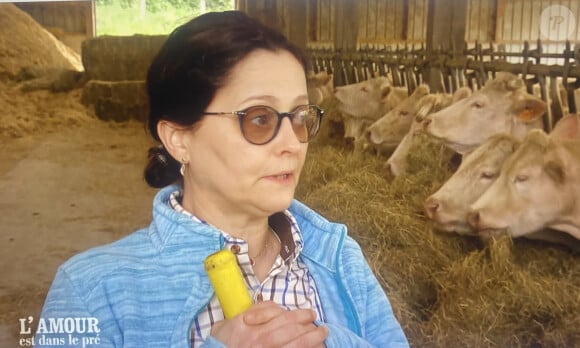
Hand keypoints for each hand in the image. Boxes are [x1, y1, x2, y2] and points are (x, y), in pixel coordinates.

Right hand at [210, 301, 327, 347]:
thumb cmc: (223, 341)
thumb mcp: (233, 320)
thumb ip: (256, 310)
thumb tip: (277, 307)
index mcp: (252, 326)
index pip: (282, 318)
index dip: (300, 315)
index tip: (310, 314)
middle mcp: (260, 341)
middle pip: (292, 332)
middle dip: (310, 328)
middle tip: (322, 327)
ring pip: (295, 346)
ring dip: (312, 341)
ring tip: (323, 338)